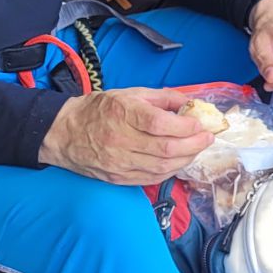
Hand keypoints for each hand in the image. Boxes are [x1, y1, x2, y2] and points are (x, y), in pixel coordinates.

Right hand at [38, 88, 215, 184]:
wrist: (64, 133)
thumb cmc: (99, 109)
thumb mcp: (129, 94)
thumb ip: (162, 97)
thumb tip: (189, 103)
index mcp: (123, 113)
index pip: (161, 124)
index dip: (186, 126)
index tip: (200, 124)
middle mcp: (120, 140)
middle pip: (167, 148)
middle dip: (194, 144)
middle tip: (208, 138)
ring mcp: (119, 162)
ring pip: (163, 167)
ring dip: (186, 159)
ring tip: (197, 149)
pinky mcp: (118, 178)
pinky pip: (152, 178)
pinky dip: (171, 170)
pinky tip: (179, 161)